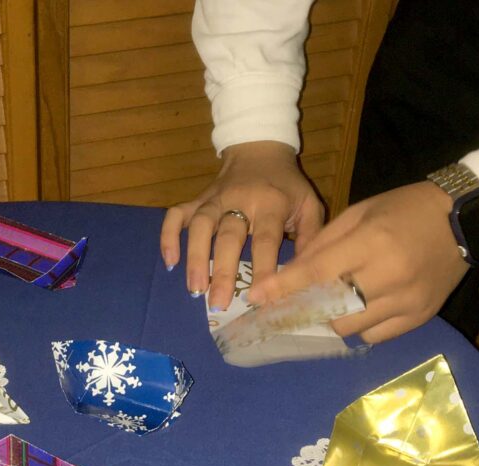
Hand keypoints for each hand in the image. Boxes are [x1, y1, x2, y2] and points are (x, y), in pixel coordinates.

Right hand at [159, 141, 323, 310]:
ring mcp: (215, 199)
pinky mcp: (197, 199)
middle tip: (219, 303)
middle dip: (222, 271)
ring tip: (194, 289)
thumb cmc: (287, 186)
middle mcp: (240, 201)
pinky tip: (170, 261)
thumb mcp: (309, 205)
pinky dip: (168, 235)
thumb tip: (306, 275)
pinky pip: (177, 214)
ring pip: (199, 226)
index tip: (259, 296)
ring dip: (194, 257)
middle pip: (228, 236)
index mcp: (271, 204)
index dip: (262, 268)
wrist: (260, 150)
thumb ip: (309, 237)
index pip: (266, 239)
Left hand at [248, 181, 470, 342]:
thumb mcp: (360, 212)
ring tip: (327, 307)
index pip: (318, 272)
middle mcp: (389, 276)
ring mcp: (407, 301)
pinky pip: (377, 336)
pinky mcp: (421, 316)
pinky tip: (358, 311)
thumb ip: (324, 243)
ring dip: (331, 320)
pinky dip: (360, 327)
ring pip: (352, 328)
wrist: (464, 219)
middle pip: (332, 308)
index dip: (284, 287)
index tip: (257, 299)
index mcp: (371, 242)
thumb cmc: (405, 209)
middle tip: (290, 307)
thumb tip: (290, 272)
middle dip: (305, 310)